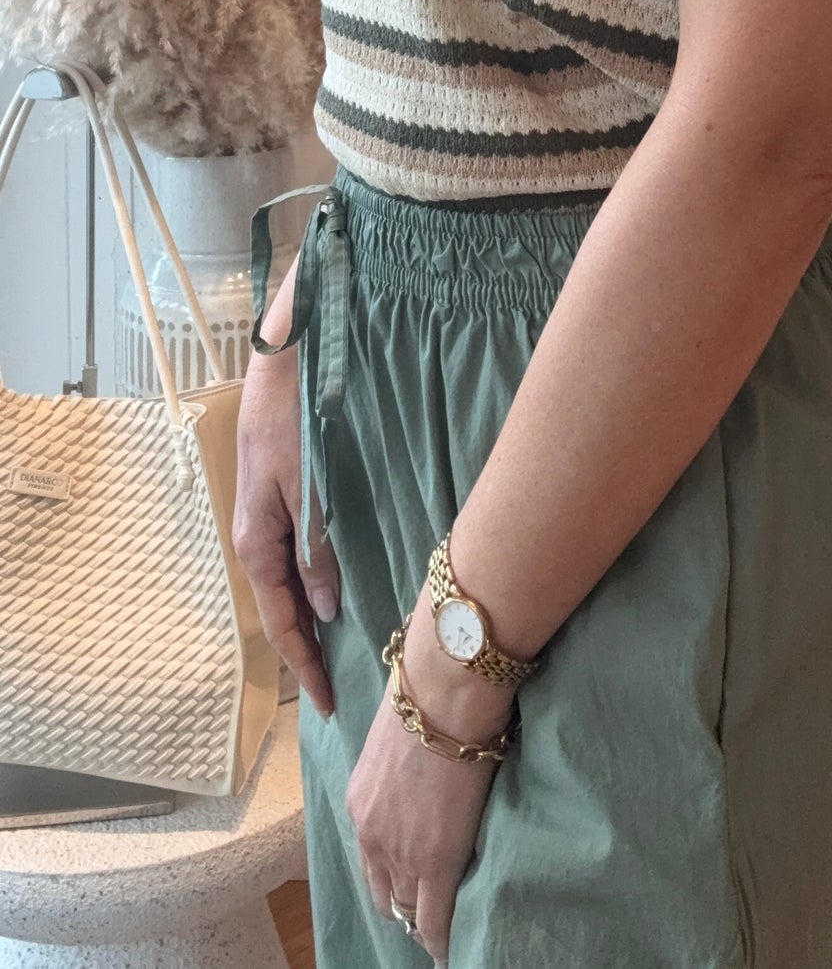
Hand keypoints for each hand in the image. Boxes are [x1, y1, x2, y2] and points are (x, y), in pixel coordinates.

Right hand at [232, 338, 340, 718]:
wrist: (279, 371)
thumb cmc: (290, 426)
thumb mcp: (306, 491)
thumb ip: (315, 550)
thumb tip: (324, 610)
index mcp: (255, 544)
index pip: (281, 623)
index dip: (302, 667)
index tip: (326, 704)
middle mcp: (254, 541)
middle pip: (280, 614)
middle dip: (302, 657)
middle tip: (332, 696)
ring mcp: (263, 525)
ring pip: (285, 592)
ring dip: (305, 628)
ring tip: (331, 662)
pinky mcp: (275, 508)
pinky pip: (290, 566)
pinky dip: (306, 594)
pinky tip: (325, 603)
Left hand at [347, 581, 516, 962]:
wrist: (445, 689)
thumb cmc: (430, 694)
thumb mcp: (400, 735)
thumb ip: (404, 764)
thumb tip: (422, 764)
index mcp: (362, 801)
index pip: (372, 858)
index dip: (392, 876)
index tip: (409, 887)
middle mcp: (370, 833)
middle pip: (384, 890)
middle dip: (404, 904)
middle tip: (427, 912)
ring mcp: (399, 851)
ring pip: (408, 907)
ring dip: (425, 920)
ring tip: (444, 932)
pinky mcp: (433, 861)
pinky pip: (434, 919)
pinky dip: (442, 939)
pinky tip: (452, 950)